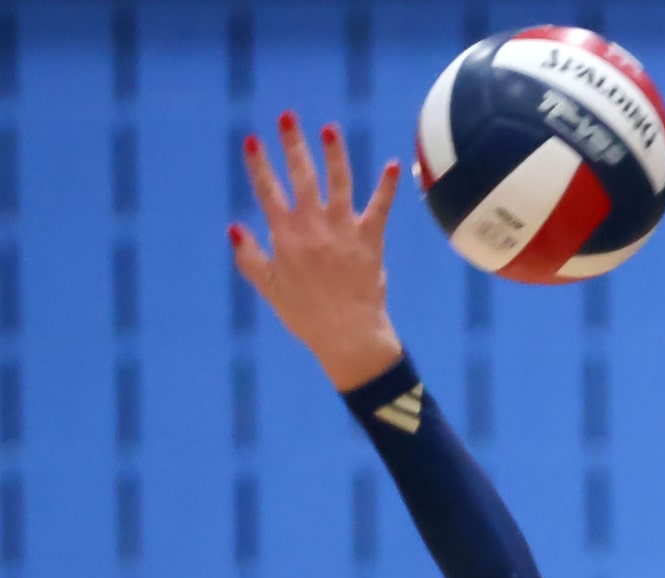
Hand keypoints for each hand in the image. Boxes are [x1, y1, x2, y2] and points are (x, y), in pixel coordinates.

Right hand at [231, 112, 402, 391]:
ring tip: (330, 129)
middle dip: (293, 144)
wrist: (348, 336)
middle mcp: (314, 226)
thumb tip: (234, 228)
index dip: (259, 165)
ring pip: (338, 182)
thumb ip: (250, 257)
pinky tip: (394, 165)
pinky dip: (388, 186)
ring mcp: (343, 230)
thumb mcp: (270, 289)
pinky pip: (380, 207)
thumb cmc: (306, 317)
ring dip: (335, 153)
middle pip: (301, 176)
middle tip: (288, 116)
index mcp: (286, 236)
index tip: (253, 140)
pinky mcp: (370, 240)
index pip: (268, 191)